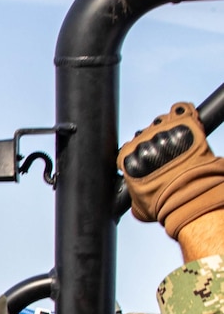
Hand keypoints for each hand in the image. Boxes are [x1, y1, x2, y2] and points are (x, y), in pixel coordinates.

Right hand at [120, 102, 223, 237]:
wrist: (186, 194)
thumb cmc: (161, 202)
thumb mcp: (139, 204)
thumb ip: (134, 197)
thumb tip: (135, 203)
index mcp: (126, 156)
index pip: (130, 148)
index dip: (141, 153)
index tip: (150, 160)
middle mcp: (141, 140)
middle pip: (146, 133)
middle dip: (155, 140)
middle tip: (166, 152)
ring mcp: (163, 129)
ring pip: (163, 121)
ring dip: (169, 127)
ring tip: (179, 139)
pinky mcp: (183, 122)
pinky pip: (182, 109)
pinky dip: (184, 112)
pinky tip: (187, 118)